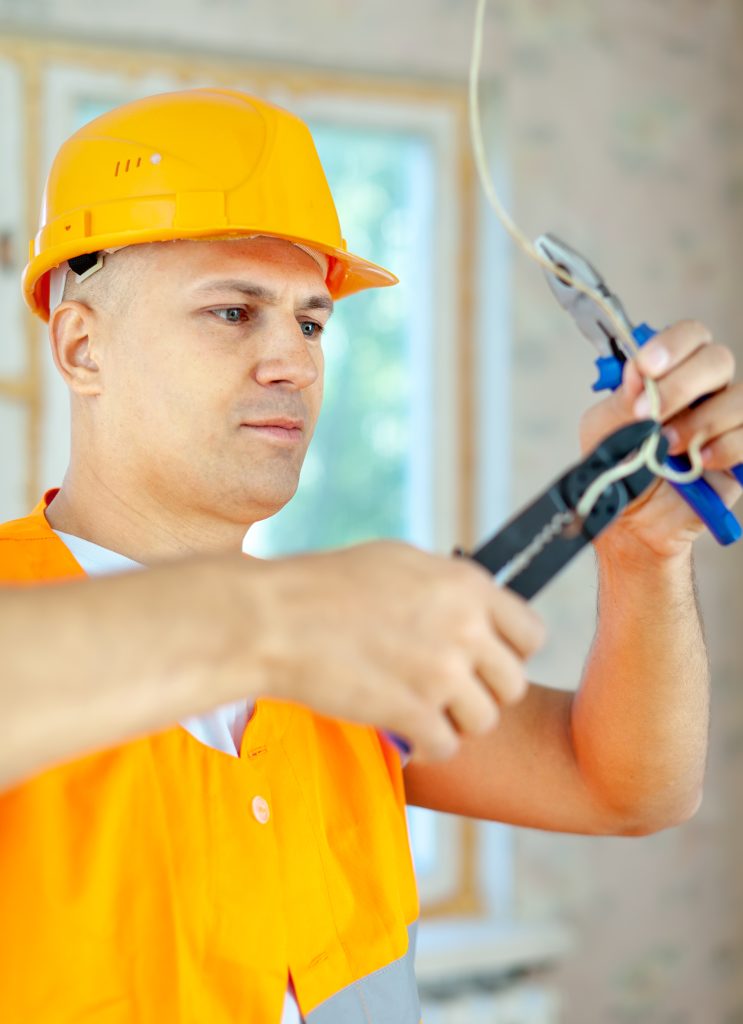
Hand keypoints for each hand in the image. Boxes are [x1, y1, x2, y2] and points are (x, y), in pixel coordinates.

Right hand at [253, 541, 544, 760]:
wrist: (277, 619)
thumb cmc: (327, 584)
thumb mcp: (401, 562)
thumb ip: (448, 587)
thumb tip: (474, 606)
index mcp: (467, 585)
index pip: (531, 635)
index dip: (511, 653)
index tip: (484, 662)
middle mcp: (464, 627)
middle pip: (513, 684)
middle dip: (482, 692)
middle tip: (447, 691)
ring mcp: (441, 672)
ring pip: (484, 721)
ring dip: (455, 721)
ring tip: (422, 709)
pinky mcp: (413, 712)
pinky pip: (446, 746)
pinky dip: (426, 746)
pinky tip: (404, 731)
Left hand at [580, 320, 742, 559]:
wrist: (632, 520)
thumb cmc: (619, 466)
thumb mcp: (604, 429)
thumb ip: (621, 398)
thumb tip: (638, 373)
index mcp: (671, 374)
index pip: (688, 337)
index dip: (672, 345)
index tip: (646, 367)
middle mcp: (704, 391)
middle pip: (717, 360)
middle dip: (681, 384)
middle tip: (649, 413)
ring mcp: (726, 421)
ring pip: (739, 397)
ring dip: (699, 421)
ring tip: (667, 446)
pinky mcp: (741, 453)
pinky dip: (724, 446)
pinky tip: (699, 461)